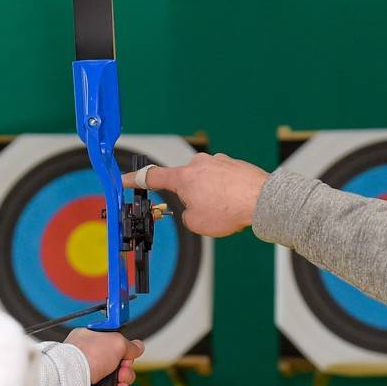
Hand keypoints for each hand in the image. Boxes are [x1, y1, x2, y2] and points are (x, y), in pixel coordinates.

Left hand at [64, 330, 144, 385]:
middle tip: (122, 374)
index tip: (126, 357)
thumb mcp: (116, 341)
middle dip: (126, 374)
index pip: (114, 347)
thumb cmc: (87, 356)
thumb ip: (129, 345)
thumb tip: (138, 347)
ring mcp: (87, 377)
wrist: (71, 378)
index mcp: (90, 340)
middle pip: (117, 368)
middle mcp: (88, 358)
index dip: (124, 354)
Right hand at [124, 152, 269, 236]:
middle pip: (184, 183)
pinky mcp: (234, 164)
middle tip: (204, 213)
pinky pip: (223, 181)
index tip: (124, 180)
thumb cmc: (230, 210)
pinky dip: (226, 193)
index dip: (134, 180)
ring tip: (225, 210)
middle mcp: (199, 164)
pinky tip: (236, 204)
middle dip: (191, 198)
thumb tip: (193, 209)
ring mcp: (218, 161)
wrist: (262, 201)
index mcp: (183, 177)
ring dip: (211, 196)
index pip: (151, 177)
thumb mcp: (196, 223)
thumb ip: (187, 215)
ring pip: (206, 183)